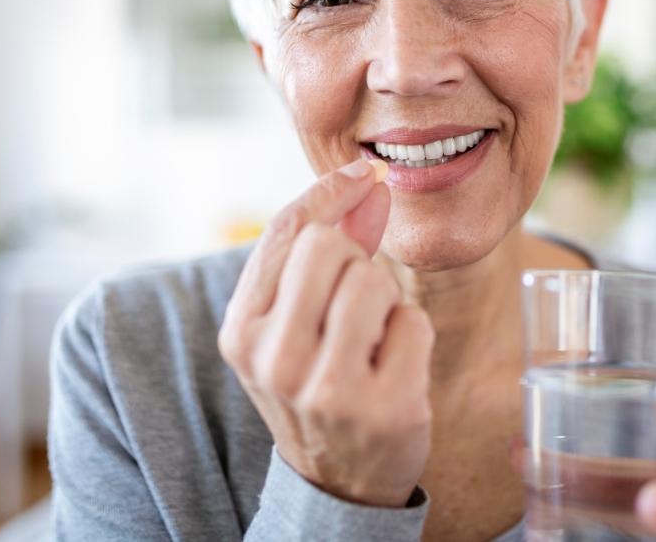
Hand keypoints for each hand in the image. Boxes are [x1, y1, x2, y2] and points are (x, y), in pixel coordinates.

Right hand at [218, 160, 434, 506]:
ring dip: (384, 300)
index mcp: (242, 331)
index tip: (362, 174)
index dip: (329, 190)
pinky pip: (413, 321)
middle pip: (329, 245)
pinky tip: (392, 367)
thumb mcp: (294, 322)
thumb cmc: (317, 380)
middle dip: (354, 259)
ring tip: (369, 339)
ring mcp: (327, 390)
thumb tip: (367, 181)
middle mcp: (274, 360)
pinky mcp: (384, 409)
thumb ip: (322, 249)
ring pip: (373, 280)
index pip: (285, 230)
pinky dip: (410, 334)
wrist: (340, 480)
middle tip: (354, 298)